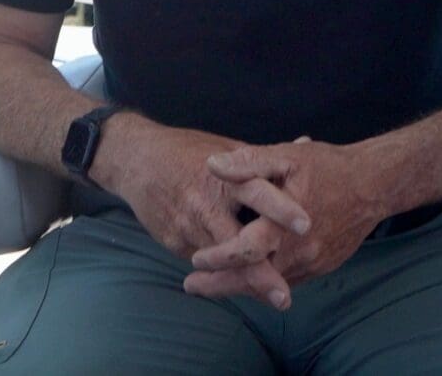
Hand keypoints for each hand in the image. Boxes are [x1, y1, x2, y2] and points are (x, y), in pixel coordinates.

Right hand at [95, 118, 311, 309]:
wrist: (135, 159)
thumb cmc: (188, 152)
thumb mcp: (225, 148)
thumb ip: (260, 162)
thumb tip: (303, 144)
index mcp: (225, 176)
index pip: (257, 193)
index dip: (281, 209)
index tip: (306, 226)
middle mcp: (206, 205)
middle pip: (237, 244)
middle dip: (261, 273)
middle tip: (284, 296)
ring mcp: (187, 226)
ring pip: (221, 263)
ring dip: (246, 282)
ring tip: (274, 297)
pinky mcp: (173, 242)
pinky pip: (205, 264)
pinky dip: (225, 275)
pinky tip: (246, 286)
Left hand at [186, 138, 388, 298]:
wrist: (374, 185)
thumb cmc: (328, 168)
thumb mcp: (287, 157)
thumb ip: (249, 163)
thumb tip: (212, 165)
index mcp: (285, 225)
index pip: (246, 251)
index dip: (219, 259)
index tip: (195, 261)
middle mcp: (299, 251)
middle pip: (253, 278)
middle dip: (220, 286)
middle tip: (191, 286)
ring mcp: (312, 263)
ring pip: (269, 283)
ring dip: (240, 285)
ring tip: (211, 284)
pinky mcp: (321, 267)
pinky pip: (287, 280)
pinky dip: (264, 280)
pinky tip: (247, 276)